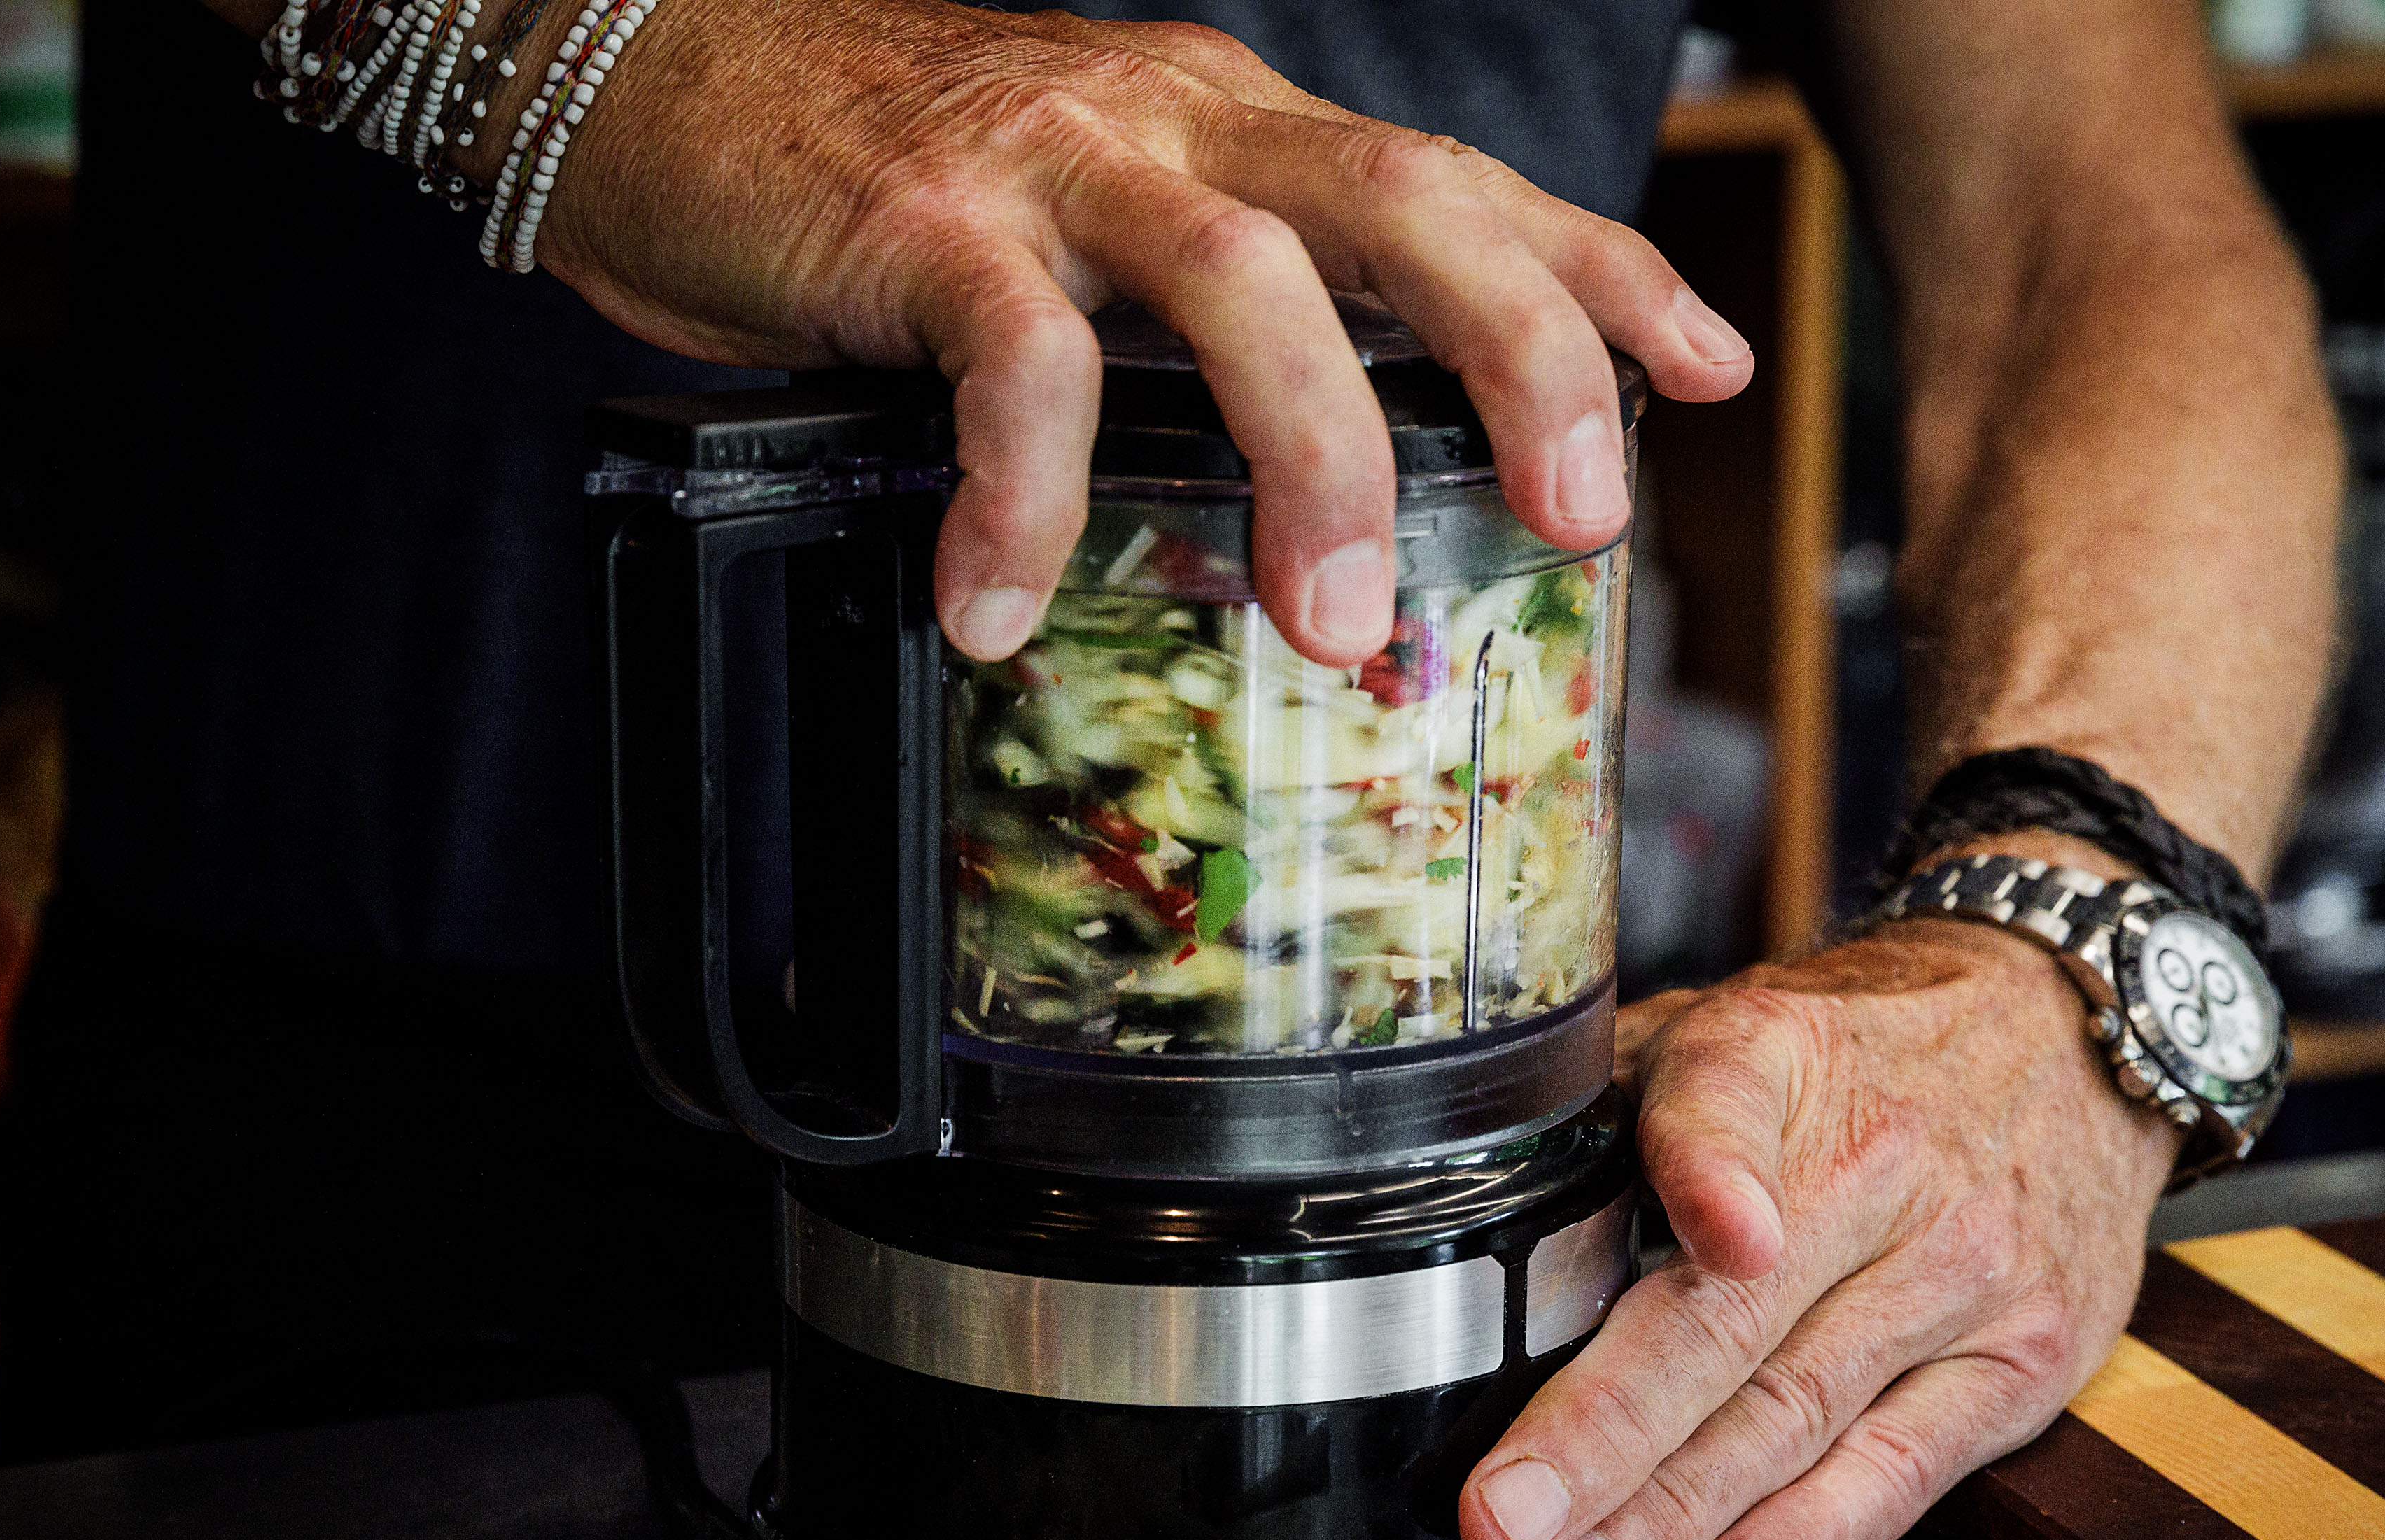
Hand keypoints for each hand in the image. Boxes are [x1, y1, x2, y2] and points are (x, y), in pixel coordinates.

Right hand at [524, 0, 1749, 663]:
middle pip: (1399, 203)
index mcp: (1238, 129)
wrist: (672, 70)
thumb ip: (1221, 312)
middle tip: (1581, 515)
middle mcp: (1178, 124)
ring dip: (1313, 458)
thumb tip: (1337, 467)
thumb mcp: (1107, 217)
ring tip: (1333, 624)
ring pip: (1239, 283)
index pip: (1455, 181)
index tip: (1712, 367)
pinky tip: (1002, 603)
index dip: (1598, 268)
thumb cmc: (902, 177)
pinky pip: (1012, 363)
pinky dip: (1025, 495)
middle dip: (1520, 356)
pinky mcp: (925, 223)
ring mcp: (1056, 164)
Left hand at [1459, 867, 2177, 1539]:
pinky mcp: (2024, 1361)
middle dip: (1608, 1441)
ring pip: (1797, 1418)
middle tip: (1507, 1524)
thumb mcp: (1733, 1021)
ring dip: (1671, 1523)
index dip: (1713, 1175)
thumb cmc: (1858, 1047)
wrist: (2066, 1031)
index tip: (1718, 1240)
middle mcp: (1881, 1165)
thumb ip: (1612, 1095)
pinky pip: (1898, 1473)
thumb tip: (1463, 1180)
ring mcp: (1962, 1273)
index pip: (1729, 1109)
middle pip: (1733, 1322)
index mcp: (1778, 1058)